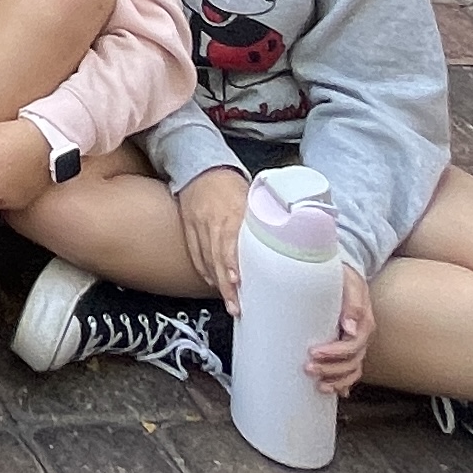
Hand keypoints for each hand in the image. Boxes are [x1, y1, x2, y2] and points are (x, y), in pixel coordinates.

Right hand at [179, 169, 248, 305]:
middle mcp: (212, 221)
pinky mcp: (188, 229)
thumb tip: (284, 237)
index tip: (237, 281)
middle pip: (218, 258)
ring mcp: (197, 226)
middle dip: (227, 285)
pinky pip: (195, 254)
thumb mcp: (248, 194)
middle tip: (237, 306)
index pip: (229, 241)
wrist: (198, 167)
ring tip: (230, 303)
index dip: (231, 262)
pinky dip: (204, 270)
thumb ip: (261, 217)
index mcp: (230, 211)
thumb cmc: (228, 182)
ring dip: (218, 283)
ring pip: (206, 260)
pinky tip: (213, 283)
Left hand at [306, 260, 377, 393]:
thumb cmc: (345, 277)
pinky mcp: (349, 348)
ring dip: (336, 380)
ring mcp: (357, 344)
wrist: (345, 274)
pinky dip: (343, 383)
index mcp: (364, 323)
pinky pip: (350, 371)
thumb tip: (350, 328)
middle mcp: (362, 336)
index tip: (313, 352)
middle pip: (351, 362)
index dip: (334, 352)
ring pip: (352, 370)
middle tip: (308, 368)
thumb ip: (351, 304)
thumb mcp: (349, 283)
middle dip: (330, 369)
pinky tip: (331, 391)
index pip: (352, 345)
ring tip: (318, 384)